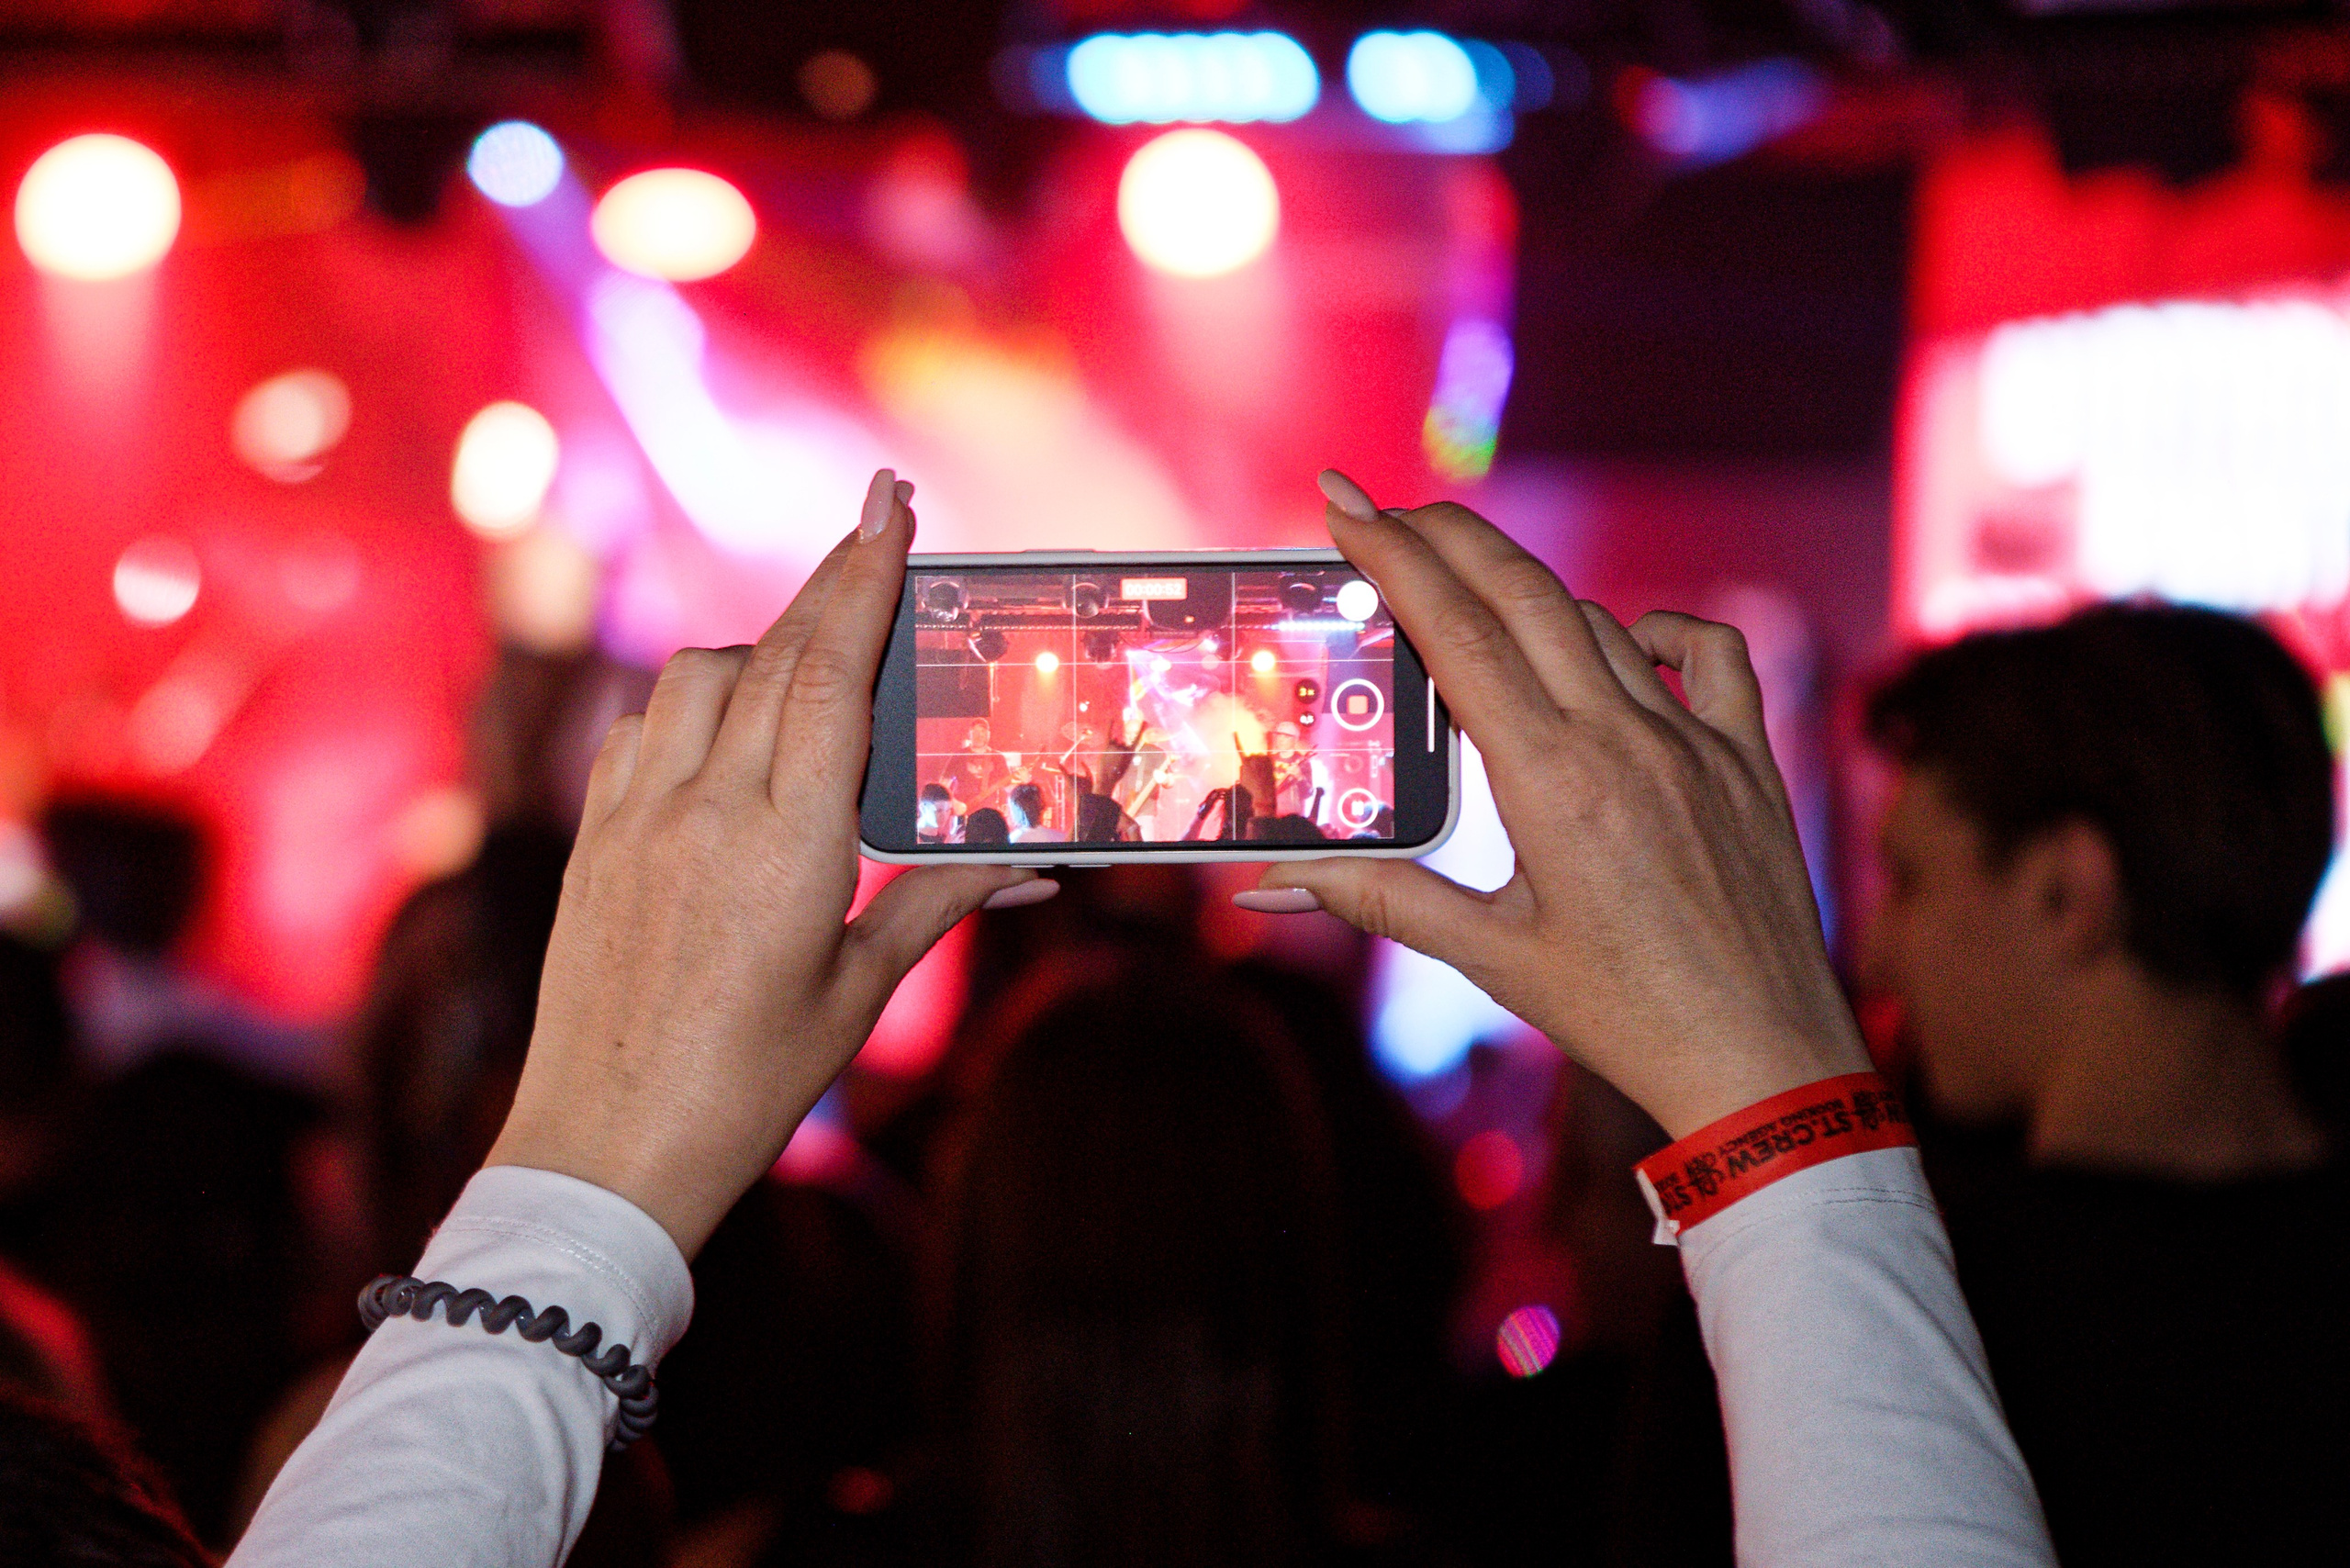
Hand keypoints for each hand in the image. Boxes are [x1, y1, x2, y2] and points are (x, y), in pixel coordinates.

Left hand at [487, 470, 1055, 1258]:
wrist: (607, 1151)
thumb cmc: (748, 1085)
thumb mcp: (858, 993)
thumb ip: (936, 903)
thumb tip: (1027, 861)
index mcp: (788, 845)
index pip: (831, 673)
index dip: (862, 578)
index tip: (886, 505)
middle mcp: (706, 809)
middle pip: (774, 654)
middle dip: (830, 580)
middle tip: (874, 523)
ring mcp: (637, 818)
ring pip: (697, 677)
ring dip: (759, 643)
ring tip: (809, 653)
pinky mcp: (594, 840)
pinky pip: (642, 730)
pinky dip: (692, 702)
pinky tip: (722, 728)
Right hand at [1242, 471, 1867, 1138]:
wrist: (1763, 1064)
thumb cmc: (1623, 1018)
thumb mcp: (1490, 955)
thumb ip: (1379, 898)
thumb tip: (1269, 883)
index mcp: (1551, 780)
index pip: (1456, 630)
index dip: (1391, 555)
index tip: (1344, 502)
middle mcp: (1624, 739)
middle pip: (1520, 590)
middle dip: (1441, 534)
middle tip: (1382, 509)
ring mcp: (1694, 741)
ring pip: (1596, 619)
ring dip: (1523, 588)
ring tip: (1465, 584)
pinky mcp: (1749, 760)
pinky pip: (1711, 655)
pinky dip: (1658, 628)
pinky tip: (1623, 640)